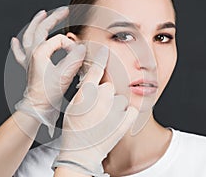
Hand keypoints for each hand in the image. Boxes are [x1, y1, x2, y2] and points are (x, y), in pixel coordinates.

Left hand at [11, 7, 85, 136]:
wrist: (37, 106)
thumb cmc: (49, 93)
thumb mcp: (66, 74)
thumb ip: (75, 57)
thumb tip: (81, 47)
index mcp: (40, 52)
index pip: (59, 40)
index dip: (71, 45)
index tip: (79, 54)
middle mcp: (32, 52)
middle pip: (41, 29)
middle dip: (54, 18)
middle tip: (64, 11)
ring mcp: (28, 59)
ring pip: (29, 35)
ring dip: (35, 23)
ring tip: (41, 14)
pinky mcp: (28, 67)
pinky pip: (19, 53)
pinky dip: (17, 45)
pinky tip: (14, 40)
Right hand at [52, 47, 138, 175]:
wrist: (80, 153)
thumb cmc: (73, 129)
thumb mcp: (73, 105)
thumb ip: (84, 89)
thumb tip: (92, 76)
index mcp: (86, 94)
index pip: (97, 69)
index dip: (102, 58)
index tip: (105, 51)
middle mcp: (102, 99)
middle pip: (109, 86)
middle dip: (105, 94)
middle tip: (97, 108)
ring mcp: (115, 110)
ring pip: (119, 98)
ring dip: (114, 105)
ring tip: (104, 118)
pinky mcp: (125, 122)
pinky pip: (132, 109)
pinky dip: (127, 113)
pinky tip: (117, 120)